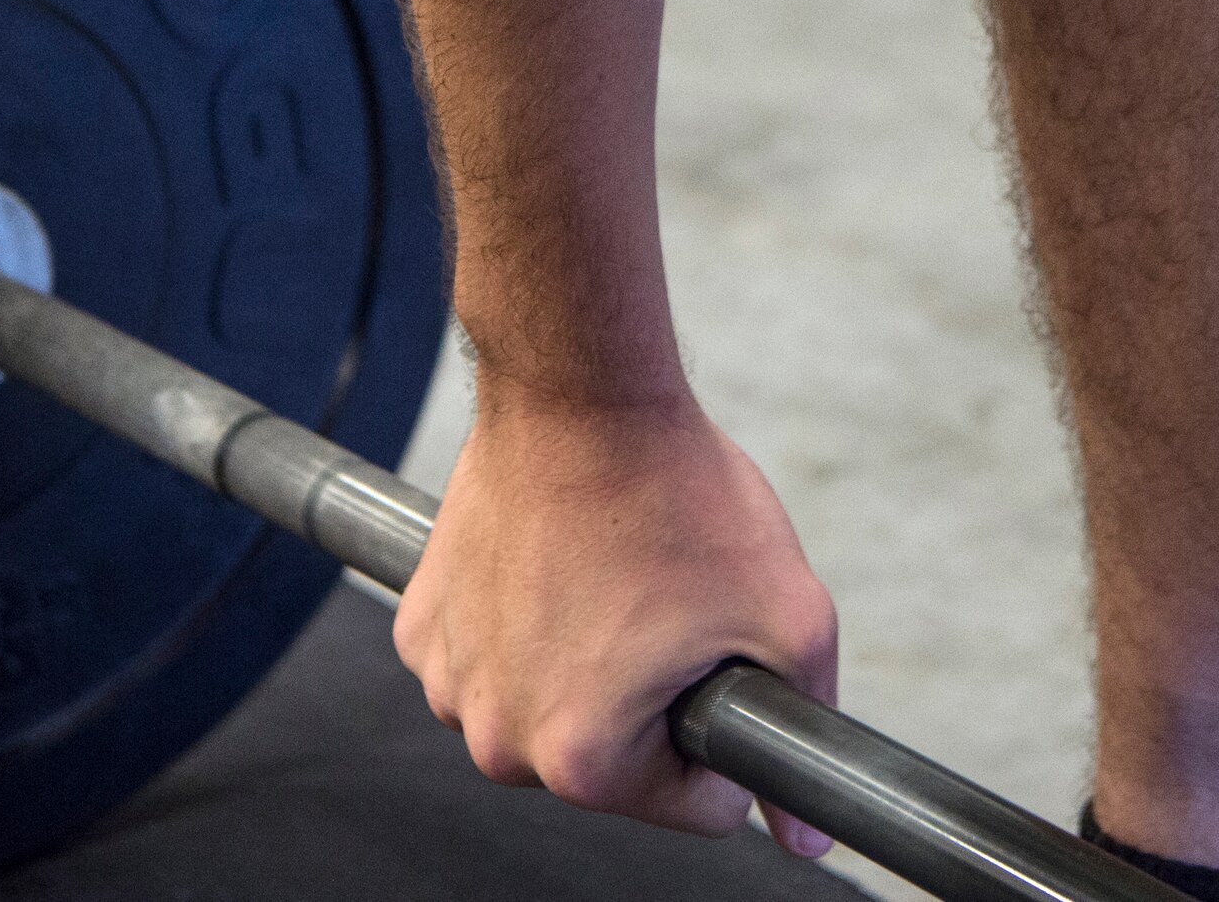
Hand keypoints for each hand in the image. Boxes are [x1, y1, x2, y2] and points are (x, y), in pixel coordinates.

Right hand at [394, 386, 837, 856]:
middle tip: (659, 607)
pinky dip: (517, 629)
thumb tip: (805, 832)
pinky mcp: (418, 623)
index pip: (696, 803)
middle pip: (612, 763)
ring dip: (577, 666)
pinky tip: (550, 567)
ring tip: (605, 580)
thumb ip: (808, 733)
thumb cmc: (676, 492)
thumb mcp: (789, 618)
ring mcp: (447, 678)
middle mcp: (497, 734)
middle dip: (648, 701)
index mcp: (583, 758)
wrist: (578, 394)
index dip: (728, 728)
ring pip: (545, 711)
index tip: (714, 654)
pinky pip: (486, 663)